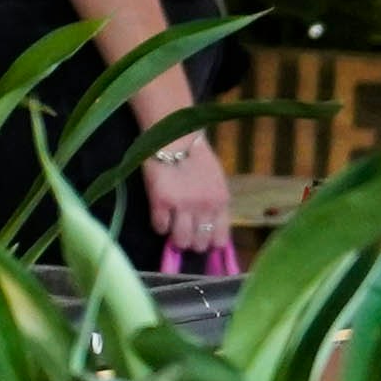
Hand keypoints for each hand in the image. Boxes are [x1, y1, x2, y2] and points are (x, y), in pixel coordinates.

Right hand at [142, 139, 232, 263]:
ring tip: (171, 227)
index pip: (220, 239)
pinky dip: (159, 225)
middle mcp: (204, 208)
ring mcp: (182, 206)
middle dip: (191, 241)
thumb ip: (214, 203)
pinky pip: (160, 227)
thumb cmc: (196, 157)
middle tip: (184, 233)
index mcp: (221, 202)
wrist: (174, 137)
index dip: (209, 242)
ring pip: (180, 240)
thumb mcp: (216, 182)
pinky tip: (160, 214)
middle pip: (199, 243)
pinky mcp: (161, 201)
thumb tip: (208, 226)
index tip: (202, 238)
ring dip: (175, 238)